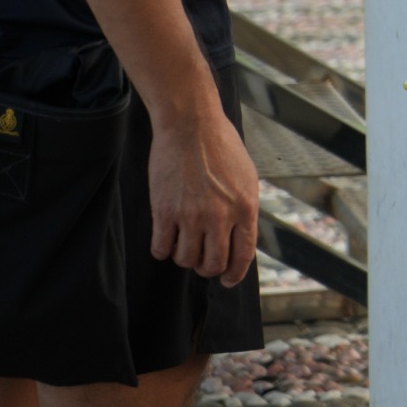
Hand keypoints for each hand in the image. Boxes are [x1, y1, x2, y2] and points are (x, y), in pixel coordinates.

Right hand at [147, 103, 259, 286]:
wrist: (190, 125)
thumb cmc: (220, 146)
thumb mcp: (246, 178)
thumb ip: (244, 209)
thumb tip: (239, 238)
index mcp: (246, 207)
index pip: (243, 255)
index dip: (234, 274)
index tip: (227, 281)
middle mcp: (220, 216)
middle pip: (213, 264)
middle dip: (208, 268)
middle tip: (202, 261)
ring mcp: (191, 215)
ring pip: (186, 260)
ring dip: (184, 257)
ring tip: (184, 243)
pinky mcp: (164, 212)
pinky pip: (161, 248)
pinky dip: (163, 250)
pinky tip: (165, 240)